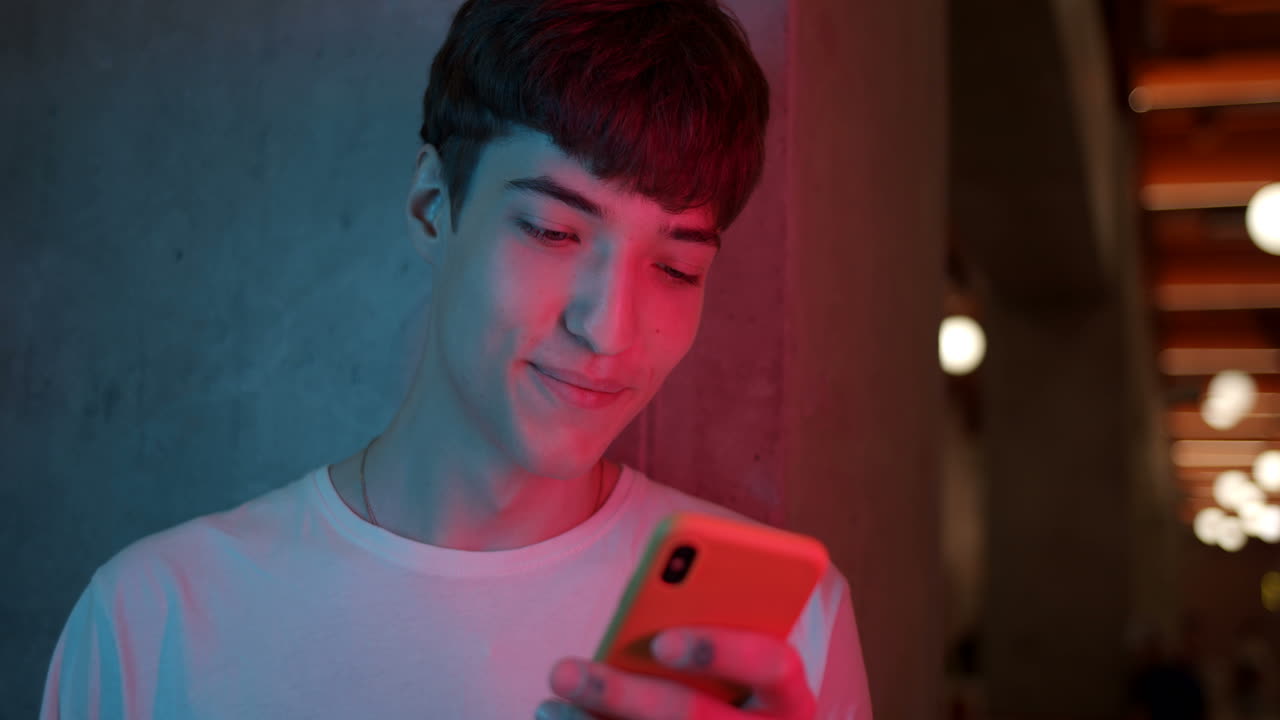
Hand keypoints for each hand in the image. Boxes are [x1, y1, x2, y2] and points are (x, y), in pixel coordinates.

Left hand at [535, 626, 815, 718]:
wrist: (727, 716)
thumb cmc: (723, 672)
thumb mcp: (725, 646)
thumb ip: (698, 621)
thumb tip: (643, 608)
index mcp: (790, 694)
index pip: (772, 664)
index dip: (719, 651)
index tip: (660, 641)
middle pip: (697, 718)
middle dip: (624, 695)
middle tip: (563, 669)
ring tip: (551, 698)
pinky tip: (553, 716)